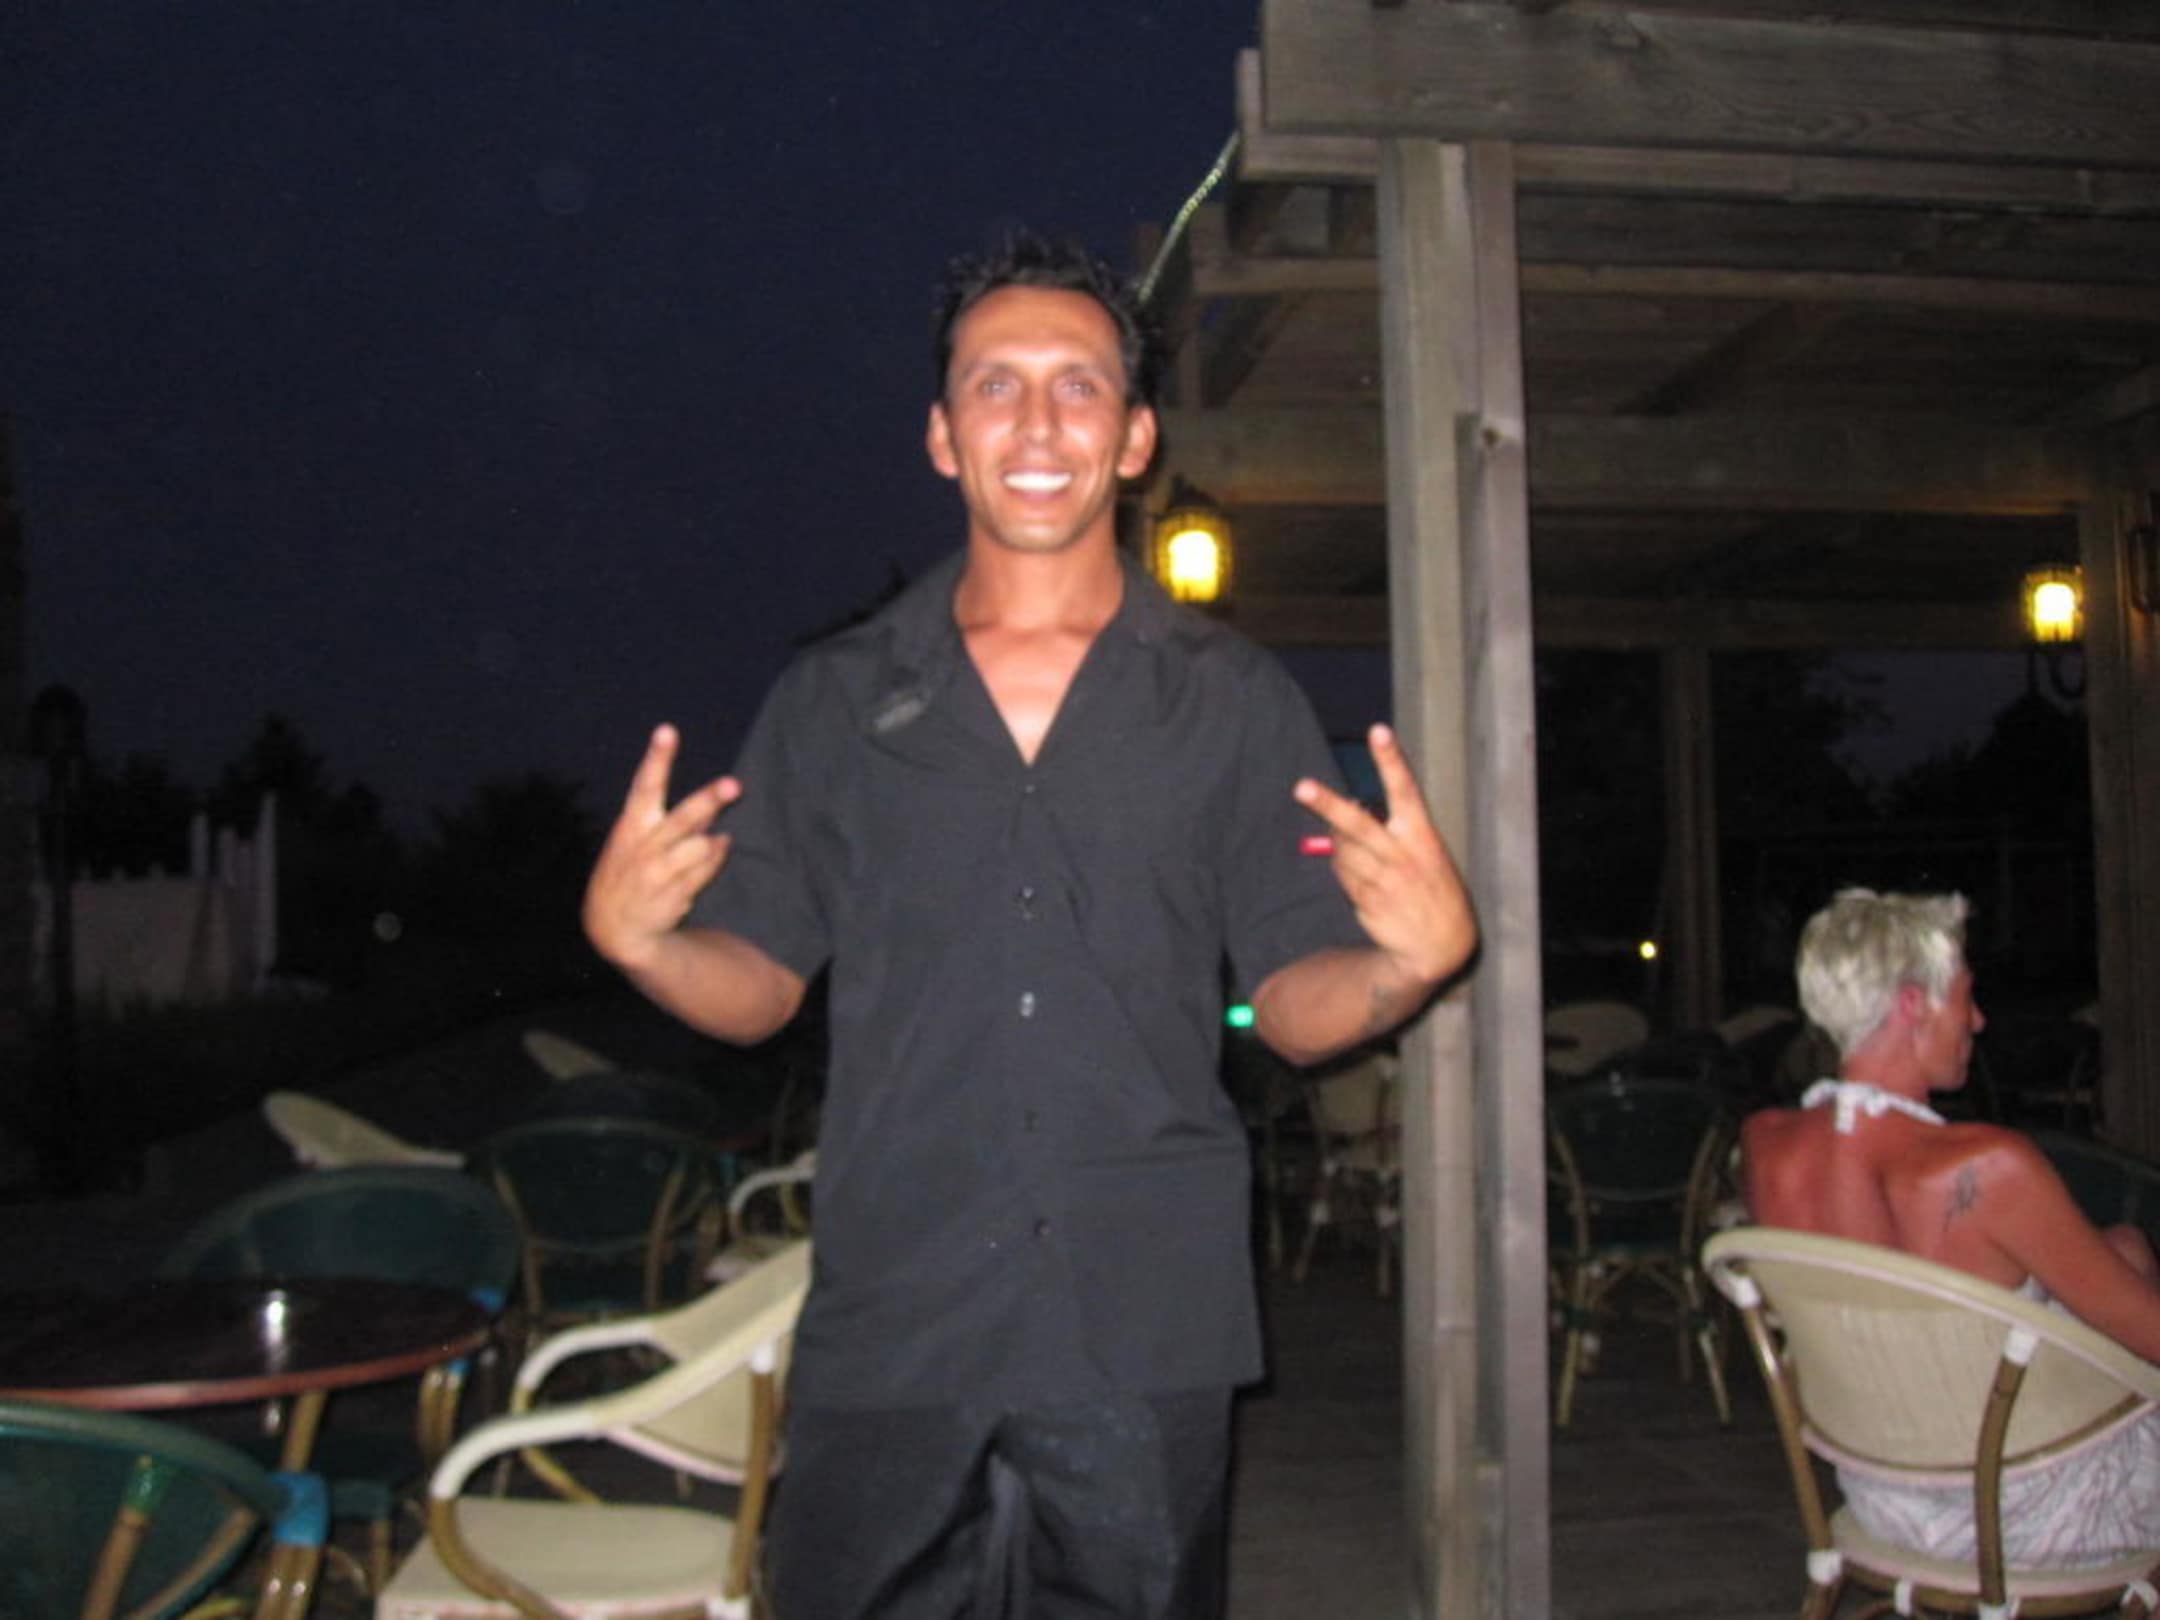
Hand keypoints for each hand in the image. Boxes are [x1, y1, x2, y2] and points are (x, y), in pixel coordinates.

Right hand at [583, 725, 739, 971]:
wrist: (612, 926)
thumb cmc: (629, 869)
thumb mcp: (636, 840)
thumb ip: (673, 820)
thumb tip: (713, 803)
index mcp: (631, 824)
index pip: (644, 784)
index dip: (657, 757)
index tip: (667, 730)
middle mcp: (645, 846)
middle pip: (683, 818)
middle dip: (708, 801)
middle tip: (734, 783)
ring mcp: (660, 872)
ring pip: (701, 846)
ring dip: (714, 841)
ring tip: (717, 840)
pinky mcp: (675, 893)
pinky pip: (707, 869)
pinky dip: (716, 857)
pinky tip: (716, 852)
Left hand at [1293, 723, 1475, 990]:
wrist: (1440, 944)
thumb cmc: (1429, 886)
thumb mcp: (1426, 853)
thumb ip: (1392, 831)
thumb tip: (1351, 810)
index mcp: (1422, 834)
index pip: (1405, 789)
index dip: (1390, 759)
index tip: (1378, 731)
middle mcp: (1401, 854)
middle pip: (1357, 824)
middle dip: (1328, 804)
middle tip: (1301, 787)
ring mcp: (1383, 879)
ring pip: (1342, 851)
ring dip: (1340, 848)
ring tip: (1364, 859)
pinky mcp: (1368, 900)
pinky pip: (1341, 876)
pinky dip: (1344, 873)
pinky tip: (1364, 882)